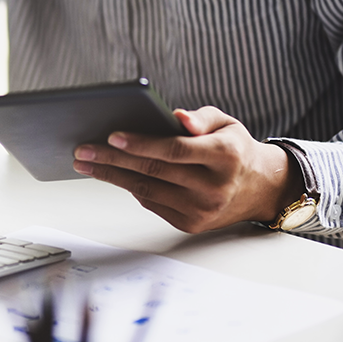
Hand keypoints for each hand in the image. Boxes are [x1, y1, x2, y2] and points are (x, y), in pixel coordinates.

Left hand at [72, 106, 300, 233]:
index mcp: (226, 156)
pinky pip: (151, 202)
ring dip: (111, 176)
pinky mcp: (190, 224)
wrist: (259, 189)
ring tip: (86, 163)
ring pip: (147, 190)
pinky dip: (129, 187)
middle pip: (154, 171)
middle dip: (113, 159)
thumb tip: (177, 117)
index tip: (112, 136)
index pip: (175, 150)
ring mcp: (202, 209)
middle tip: (83, 150)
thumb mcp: (227, 124)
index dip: (141, 143)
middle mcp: (214, 186)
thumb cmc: (234, 149)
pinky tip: (111, 174)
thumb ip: (200, 117)